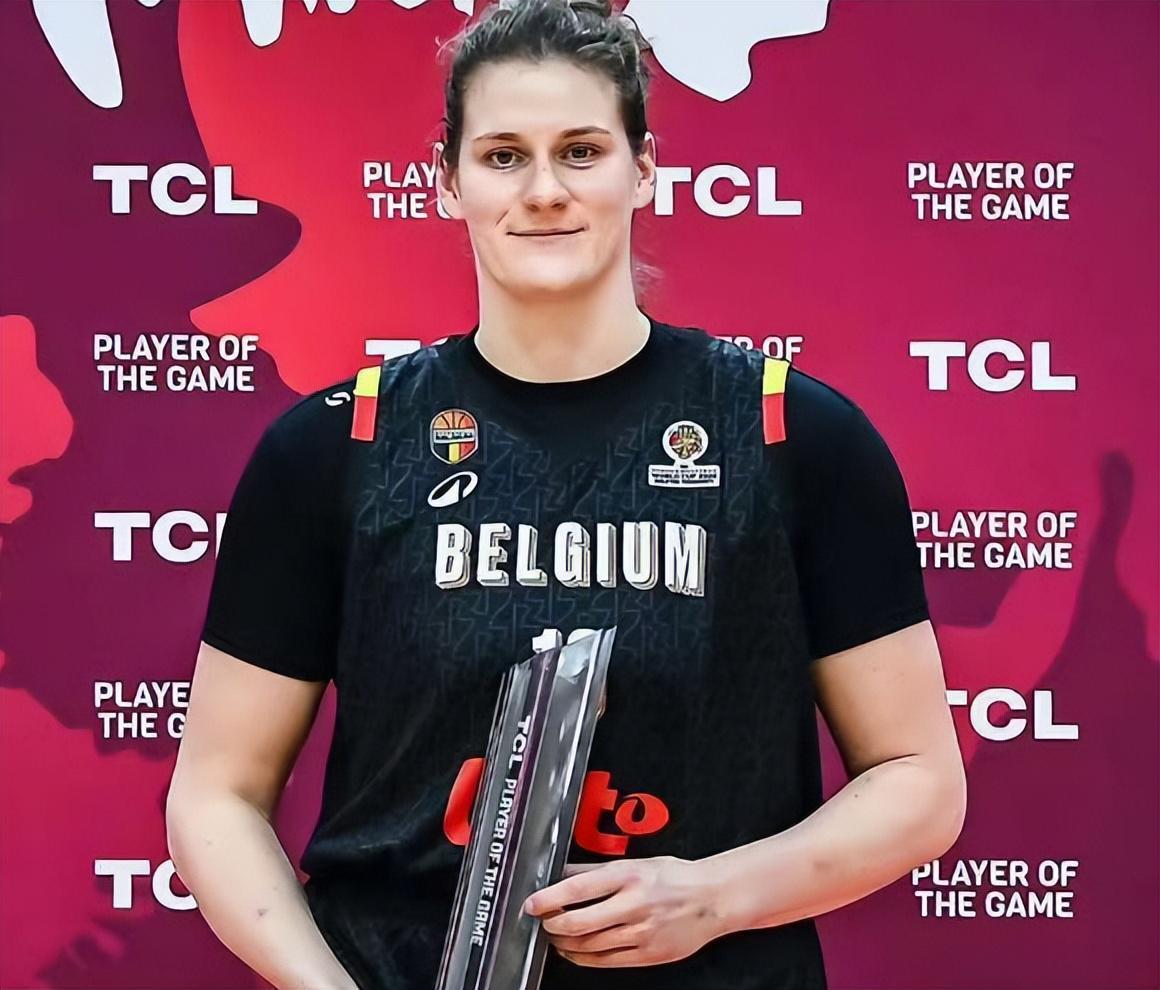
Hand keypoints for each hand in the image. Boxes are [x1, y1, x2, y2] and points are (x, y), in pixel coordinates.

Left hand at [521, 856, 727, 967]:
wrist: (712, 899)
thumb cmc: (675, 877)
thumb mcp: (635, 862)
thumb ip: (597, 869)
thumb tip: (563, 872)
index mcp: (629, 876)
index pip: (578, 888)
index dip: (549, 898)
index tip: (533, 903)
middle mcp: (634, 904)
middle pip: (580, 922)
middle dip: (553, 925)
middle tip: (543, 921)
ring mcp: (641, 932)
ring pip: (589, 945)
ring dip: (565, 943)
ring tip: (557, 935)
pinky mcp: (648, 954)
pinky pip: (606, 961)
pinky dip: (584, 958)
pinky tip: (576, 951)